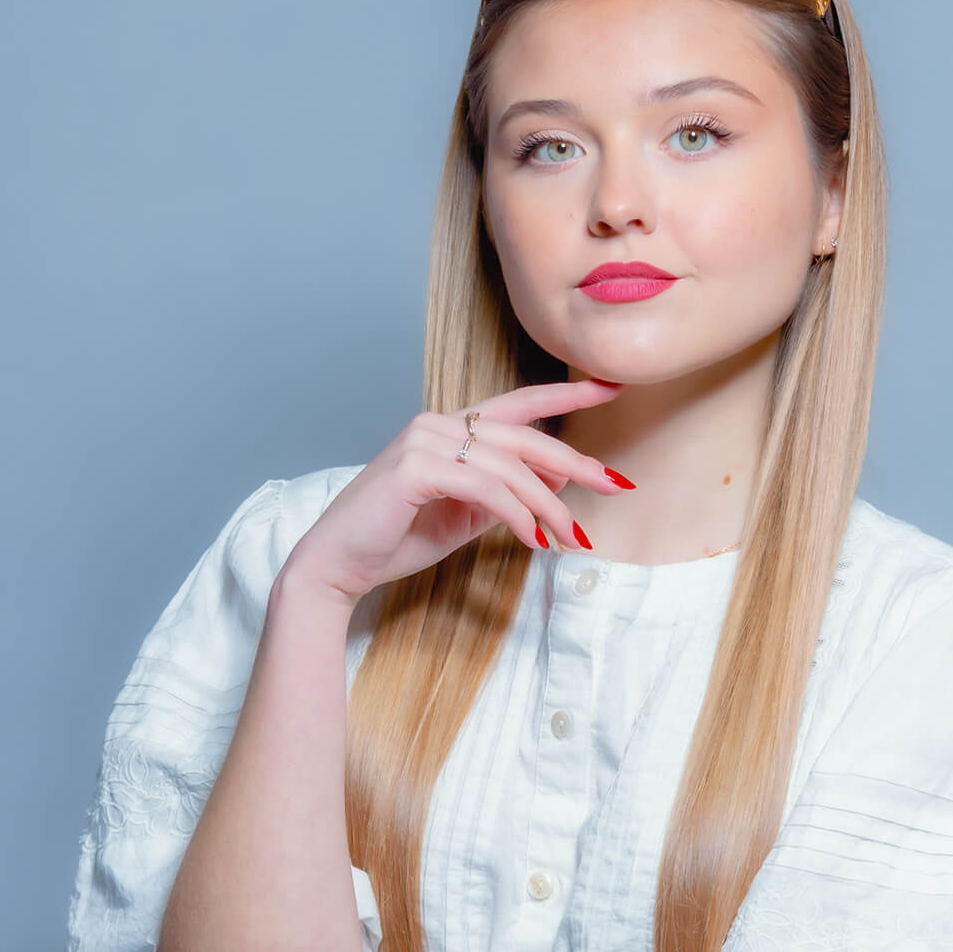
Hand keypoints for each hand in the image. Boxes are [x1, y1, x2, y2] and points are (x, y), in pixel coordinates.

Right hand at [276, 377, 629, 607]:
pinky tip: (533, 539)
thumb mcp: (466, 516)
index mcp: (449, 429)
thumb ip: (507, 495)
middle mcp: (437, 424)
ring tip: (571, 537)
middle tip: (614, 483)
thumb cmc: (397, 539)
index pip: (517, 405)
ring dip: (549, 506)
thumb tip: (559, 481)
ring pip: (509, 466)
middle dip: (574, 461)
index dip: (566, 395)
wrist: (339, 564)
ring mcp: (423, 441)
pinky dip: (516, 514)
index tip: (610, 387)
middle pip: (524, 436)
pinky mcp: (415, 468)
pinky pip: (484, 488)